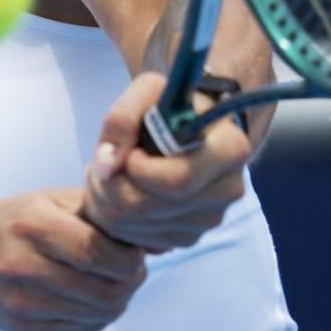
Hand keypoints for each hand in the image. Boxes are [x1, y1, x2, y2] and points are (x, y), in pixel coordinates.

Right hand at [0, 189, 146, 330]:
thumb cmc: (6, 225)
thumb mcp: (43, 201)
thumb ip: (95, 211)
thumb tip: (152, 233)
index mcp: (32, 225)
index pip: (101, 253)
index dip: (132, 257)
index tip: (135, 250)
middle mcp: (24, 265)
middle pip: (106, 290)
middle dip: (132, 281)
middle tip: (132, 269)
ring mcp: (22, 302)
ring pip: (99, 314)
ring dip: (120, 300)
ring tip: (114, 282)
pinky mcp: (22, 328)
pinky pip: (81, 328)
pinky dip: (98, 315)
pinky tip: (91, 297)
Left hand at [80, 72, 252, 252]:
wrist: (187, 127)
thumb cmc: (170, 106)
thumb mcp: (148, 91)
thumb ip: (122, 117)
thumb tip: (108, 163)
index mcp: (230, 149)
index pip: (177, 180)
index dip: (138, 170)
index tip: (129, 152)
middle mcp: (228, 189)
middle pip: (150, 207)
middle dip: (111, 186)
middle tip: (100, 164)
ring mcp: (210, 218)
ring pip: (138, 226)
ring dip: (106, 200)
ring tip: (106, 174)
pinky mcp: (190, 236)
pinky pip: (140, 239)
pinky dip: (115, 219)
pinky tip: (118, 192)